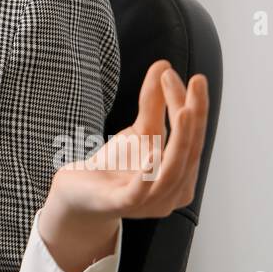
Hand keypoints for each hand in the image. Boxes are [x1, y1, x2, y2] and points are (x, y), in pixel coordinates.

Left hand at [50, 59, 209, 221]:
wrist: (78, 194)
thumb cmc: (116, 165)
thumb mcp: (138, 131)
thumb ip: (152, 103)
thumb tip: (164, 65)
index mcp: (182, 174)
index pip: (193, 137)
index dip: (194, 106)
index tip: (188, 76)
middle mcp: (173, 192)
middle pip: (188, 151)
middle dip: (193, 115)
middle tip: (194, 82)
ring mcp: (150, 203)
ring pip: (172, 172)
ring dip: (180, 141)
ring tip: (184, 112)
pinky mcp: (122, 205)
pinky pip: (140, 192)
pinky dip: (149, 175)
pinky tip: (153, 153)